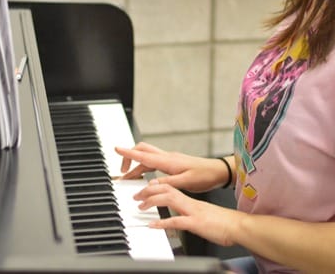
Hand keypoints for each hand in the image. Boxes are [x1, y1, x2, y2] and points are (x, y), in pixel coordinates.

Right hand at [114, 142, 228, 192]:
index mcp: (168, 161)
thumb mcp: (185, 182)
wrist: (217, 172)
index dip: (128, 152)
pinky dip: (145, 167)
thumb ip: (166, 183)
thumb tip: (149, 185)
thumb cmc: (204, 176)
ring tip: (129, 178)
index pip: (143, 154)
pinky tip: (144, 177)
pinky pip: (154, 162)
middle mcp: (167, 157)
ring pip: (147, 157)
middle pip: (142, 151)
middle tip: (122, 172)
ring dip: (136, 165)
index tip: (116, 149)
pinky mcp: (173, 163)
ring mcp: (170, 159)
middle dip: (129, 158)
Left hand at [134, 179, 243, 246]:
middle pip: (166, 189)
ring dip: (153, 201)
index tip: (143, 190)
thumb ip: (188, 214)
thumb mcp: (201, 216)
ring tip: (141, 206)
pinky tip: (153, 225)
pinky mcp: (196, 223)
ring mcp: (193, 212)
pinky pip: (177, 221)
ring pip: (170, 199)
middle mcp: (190, 203)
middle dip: (149, 191)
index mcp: (191, 201)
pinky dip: (163, 222)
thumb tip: (178, 217)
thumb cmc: (223, 223)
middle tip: (136, 196)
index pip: (170, 188)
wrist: (239, 226)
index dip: (154, 187)